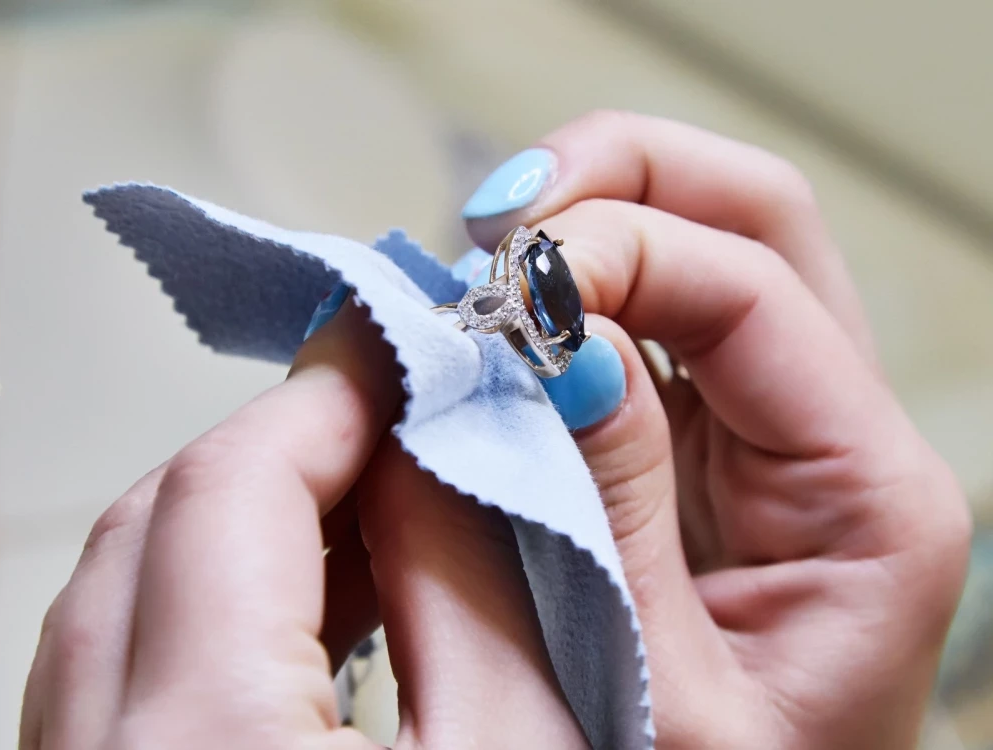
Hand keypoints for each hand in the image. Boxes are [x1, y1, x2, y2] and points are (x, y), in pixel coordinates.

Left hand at [19, 301, 587, 747]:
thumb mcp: (525, 745)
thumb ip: (471, 572)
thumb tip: (432, 437)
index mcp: (203, 747)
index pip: (230, 489)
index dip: (327, 394)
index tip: (394, 347)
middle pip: (150, 526)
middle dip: (276, 449)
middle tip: (385, 419)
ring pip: (118, 597)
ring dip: (238, 527)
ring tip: (363, 505)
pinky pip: (118, 674)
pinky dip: (206, 612)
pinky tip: (312, 607)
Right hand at [464, 110, 971, 747]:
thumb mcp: (668, 694)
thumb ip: (607, 520)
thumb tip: (541, 351)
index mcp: (871, 497)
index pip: (753, 294)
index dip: (621, 255)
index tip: (505, 289)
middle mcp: (833, 436)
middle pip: (758, 222)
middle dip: (625, 178)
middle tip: (504, 210)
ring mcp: (763, 429)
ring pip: (705, 248)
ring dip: (595, 218)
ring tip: (491, 249)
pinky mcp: (697, 445)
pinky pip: (646, 322)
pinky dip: (570, 291)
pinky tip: (505, 309)